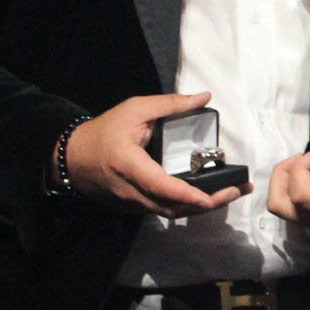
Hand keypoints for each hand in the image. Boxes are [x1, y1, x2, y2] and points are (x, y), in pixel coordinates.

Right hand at [63, 90, 247, 216]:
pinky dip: (185, 206)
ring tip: (229, 194)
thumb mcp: (135, 109)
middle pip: (173, 207)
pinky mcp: (132, 207)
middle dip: (208, 203)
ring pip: (170, 212)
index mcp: (130, 166)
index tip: (212, 197)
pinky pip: (162, 211)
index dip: (188, 195)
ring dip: (200, 207)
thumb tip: (204, 97)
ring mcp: (131, 204)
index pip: (163, 187)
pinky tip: (205, 196)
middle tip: (237, 192)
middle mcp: (131, 191)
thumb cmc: (104, 131)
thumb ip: (170, 104)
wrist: (71, 156)